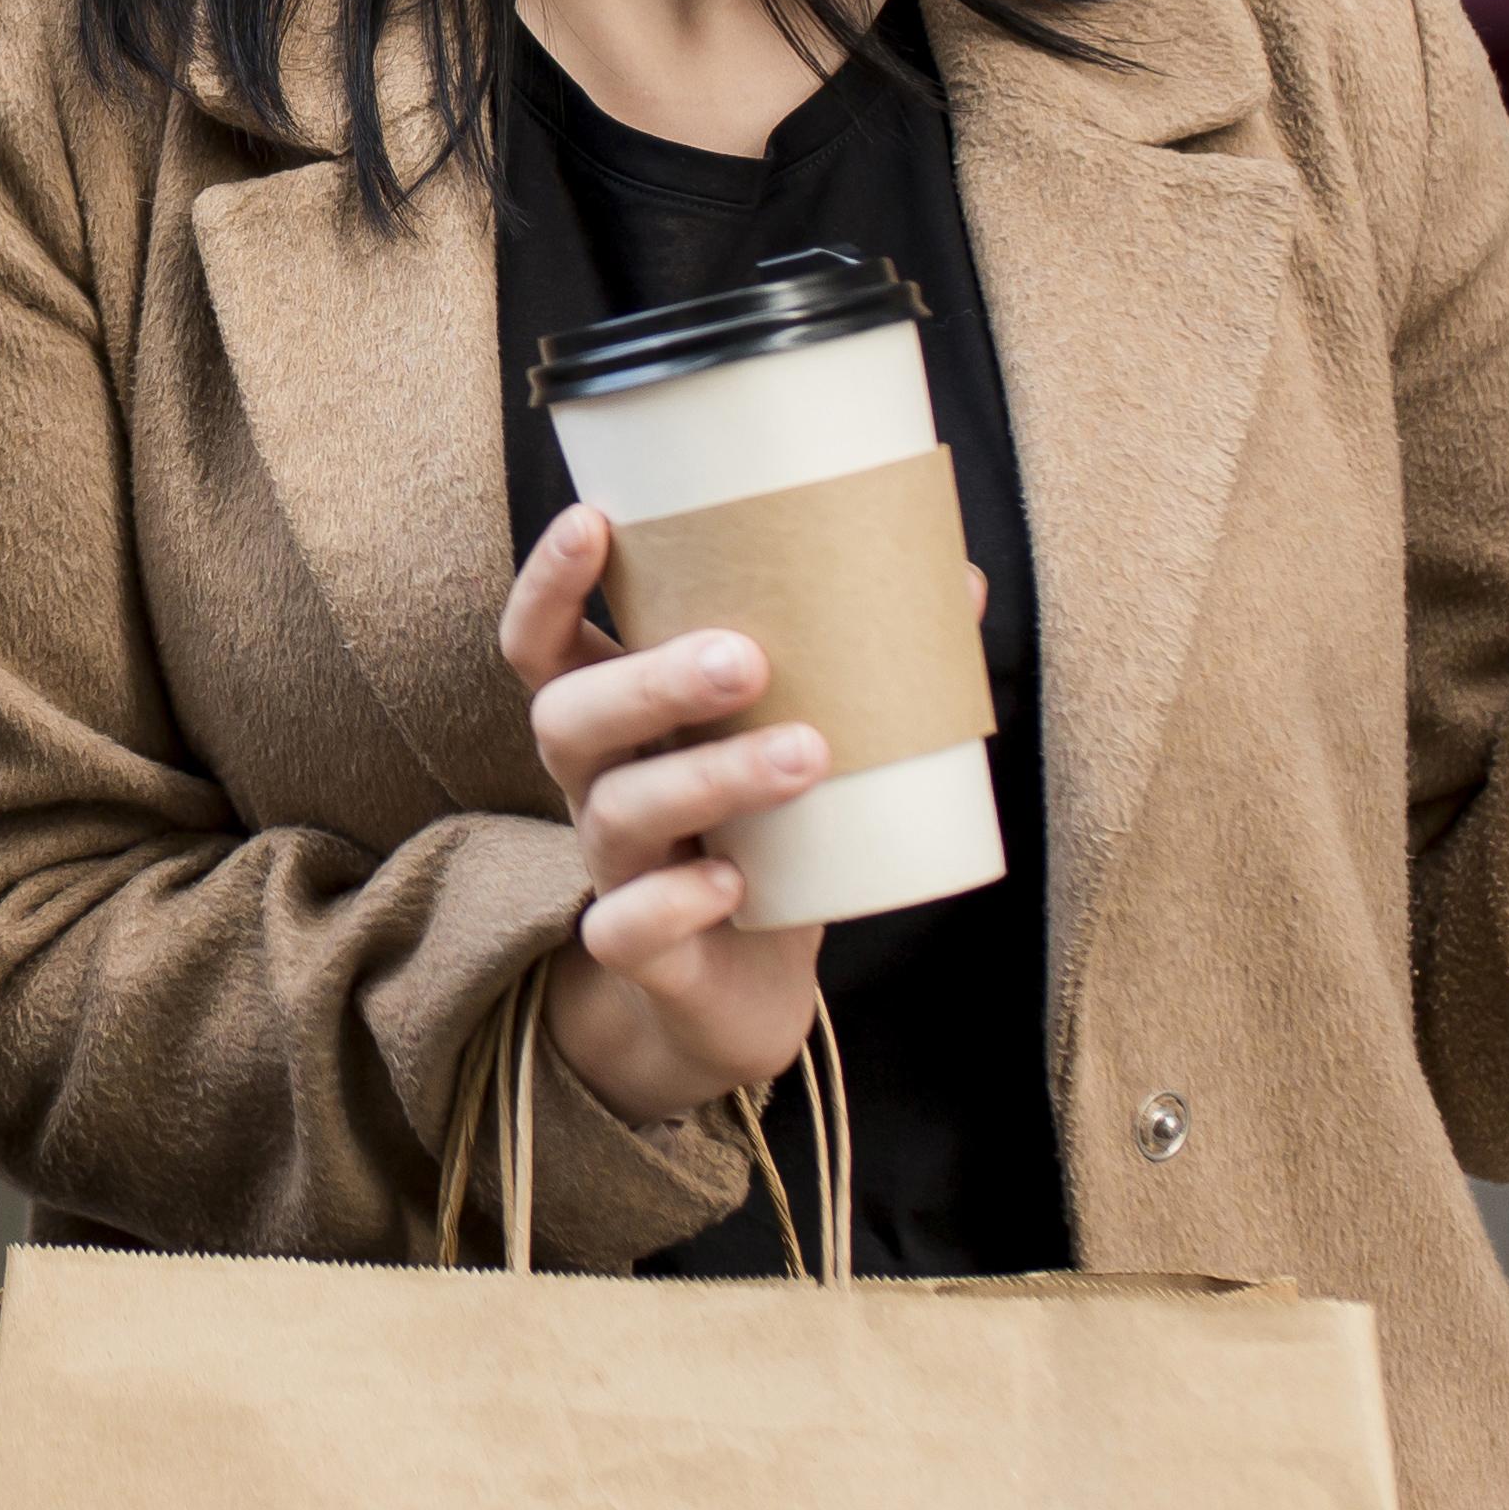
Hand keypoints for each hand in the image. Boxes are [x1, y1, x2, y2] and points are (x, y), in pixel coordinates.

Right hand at [495, 504, 828, 1128]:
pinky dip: (674, 902)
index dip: (548, 582)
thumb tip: (966, 583)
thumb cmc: (769, 832)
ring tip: (805, 755)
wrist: (742, 988)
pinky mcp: (644, 952)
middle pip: (567, 717)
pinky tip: (733, 882)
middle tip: (747, 657)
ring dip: (707, 777)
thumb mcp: (794, 740)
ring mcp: (613, 868)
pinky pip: (626, 927)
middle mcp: (595, 783)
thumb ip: (856, 668)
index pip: (542, 643)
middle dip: (649, 680)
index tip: (592, 521)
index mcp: (617, 717)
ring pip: (617, 814)